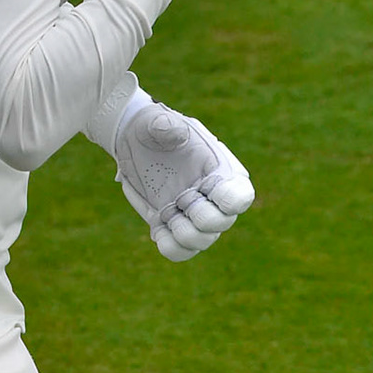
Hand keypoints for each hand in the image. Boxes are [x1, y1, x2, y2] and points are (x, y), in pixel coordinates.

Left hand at [108, 97, 255, 261]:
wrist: (133, 141)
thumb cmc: (152, 127)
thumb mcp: (157, 121)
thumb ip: (167, 125)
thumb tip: (170, 130)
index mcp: (222, 172)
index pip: (239, 197)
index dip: (226, 201)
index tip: (201, 187)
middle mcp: (214, 198)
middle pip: (220, 224)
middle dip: (198, 216)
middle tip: (178, 198)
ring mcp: (194, 215)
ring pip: (201, 241)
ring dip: (182, 233)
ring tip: (166, 213)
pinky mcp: (173, 226)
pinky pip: (180, 251)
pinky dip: (170, 246)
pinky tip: (157, 228)